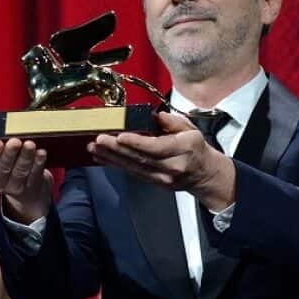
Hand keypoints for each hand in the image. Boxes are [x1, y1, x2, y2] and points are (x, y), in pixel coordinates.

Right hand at [0, 137, 52, 222]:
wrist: (23, 181)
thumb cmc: (6, 159)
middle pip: (3, 168)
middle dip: (9, 153)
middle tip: (15, 141)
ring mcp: (14, 186)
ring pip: (20, 171)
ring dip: (25, 156)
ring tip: (30, 144)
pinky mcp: (30, 186)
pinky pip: (35, 174)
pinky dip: (38, 163)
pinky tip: (41, 153)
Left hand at [89, 112, 234, 210]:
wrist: (204, 174)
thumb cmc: (195, 148)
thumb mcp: (191, 128)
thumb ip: (173, 121)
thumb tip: (156, 116)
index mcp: (183, 149)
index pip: (156, 147)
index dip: (137, 142)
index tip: (120, 136)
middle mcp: (172, 166)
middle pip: (140, 158)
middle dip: (117, 149)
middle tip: (99, 140)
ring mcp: (162, 177)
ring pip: (133, 167)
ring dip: (111, 157)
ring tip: (94, 148)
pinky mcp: (154, 182)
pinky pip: (132, 172)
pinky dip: (115, 164)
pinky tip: (102, 157)